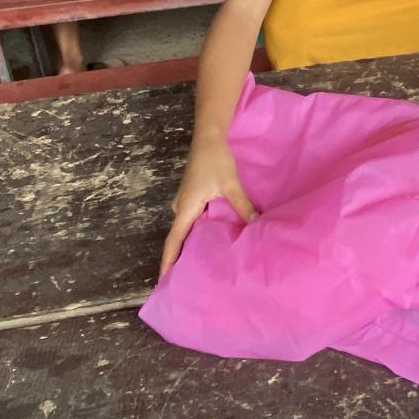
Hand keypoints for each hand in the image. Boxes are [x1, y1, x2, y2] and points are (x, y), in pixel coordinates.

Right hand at [160, 135, 256, 277]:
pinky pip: (192, 219)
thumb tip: (255, 224)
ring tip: (198, 265)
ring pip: (186, 228)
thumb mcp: (230, 184)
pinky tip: (209, 240)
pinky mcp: (191, 196)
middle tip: (187, 281)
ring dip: (189, 244)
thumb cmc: (215, 159)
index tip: (163, 281)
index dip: (168, 261)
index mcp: (186, 208)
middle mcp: (181, 207)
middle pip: (178, 238)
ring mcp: (185, 202)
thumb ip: (242, 205)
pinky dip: (197, 231)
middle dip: (180, 258)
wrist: (208, 137)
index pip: (174, 240)